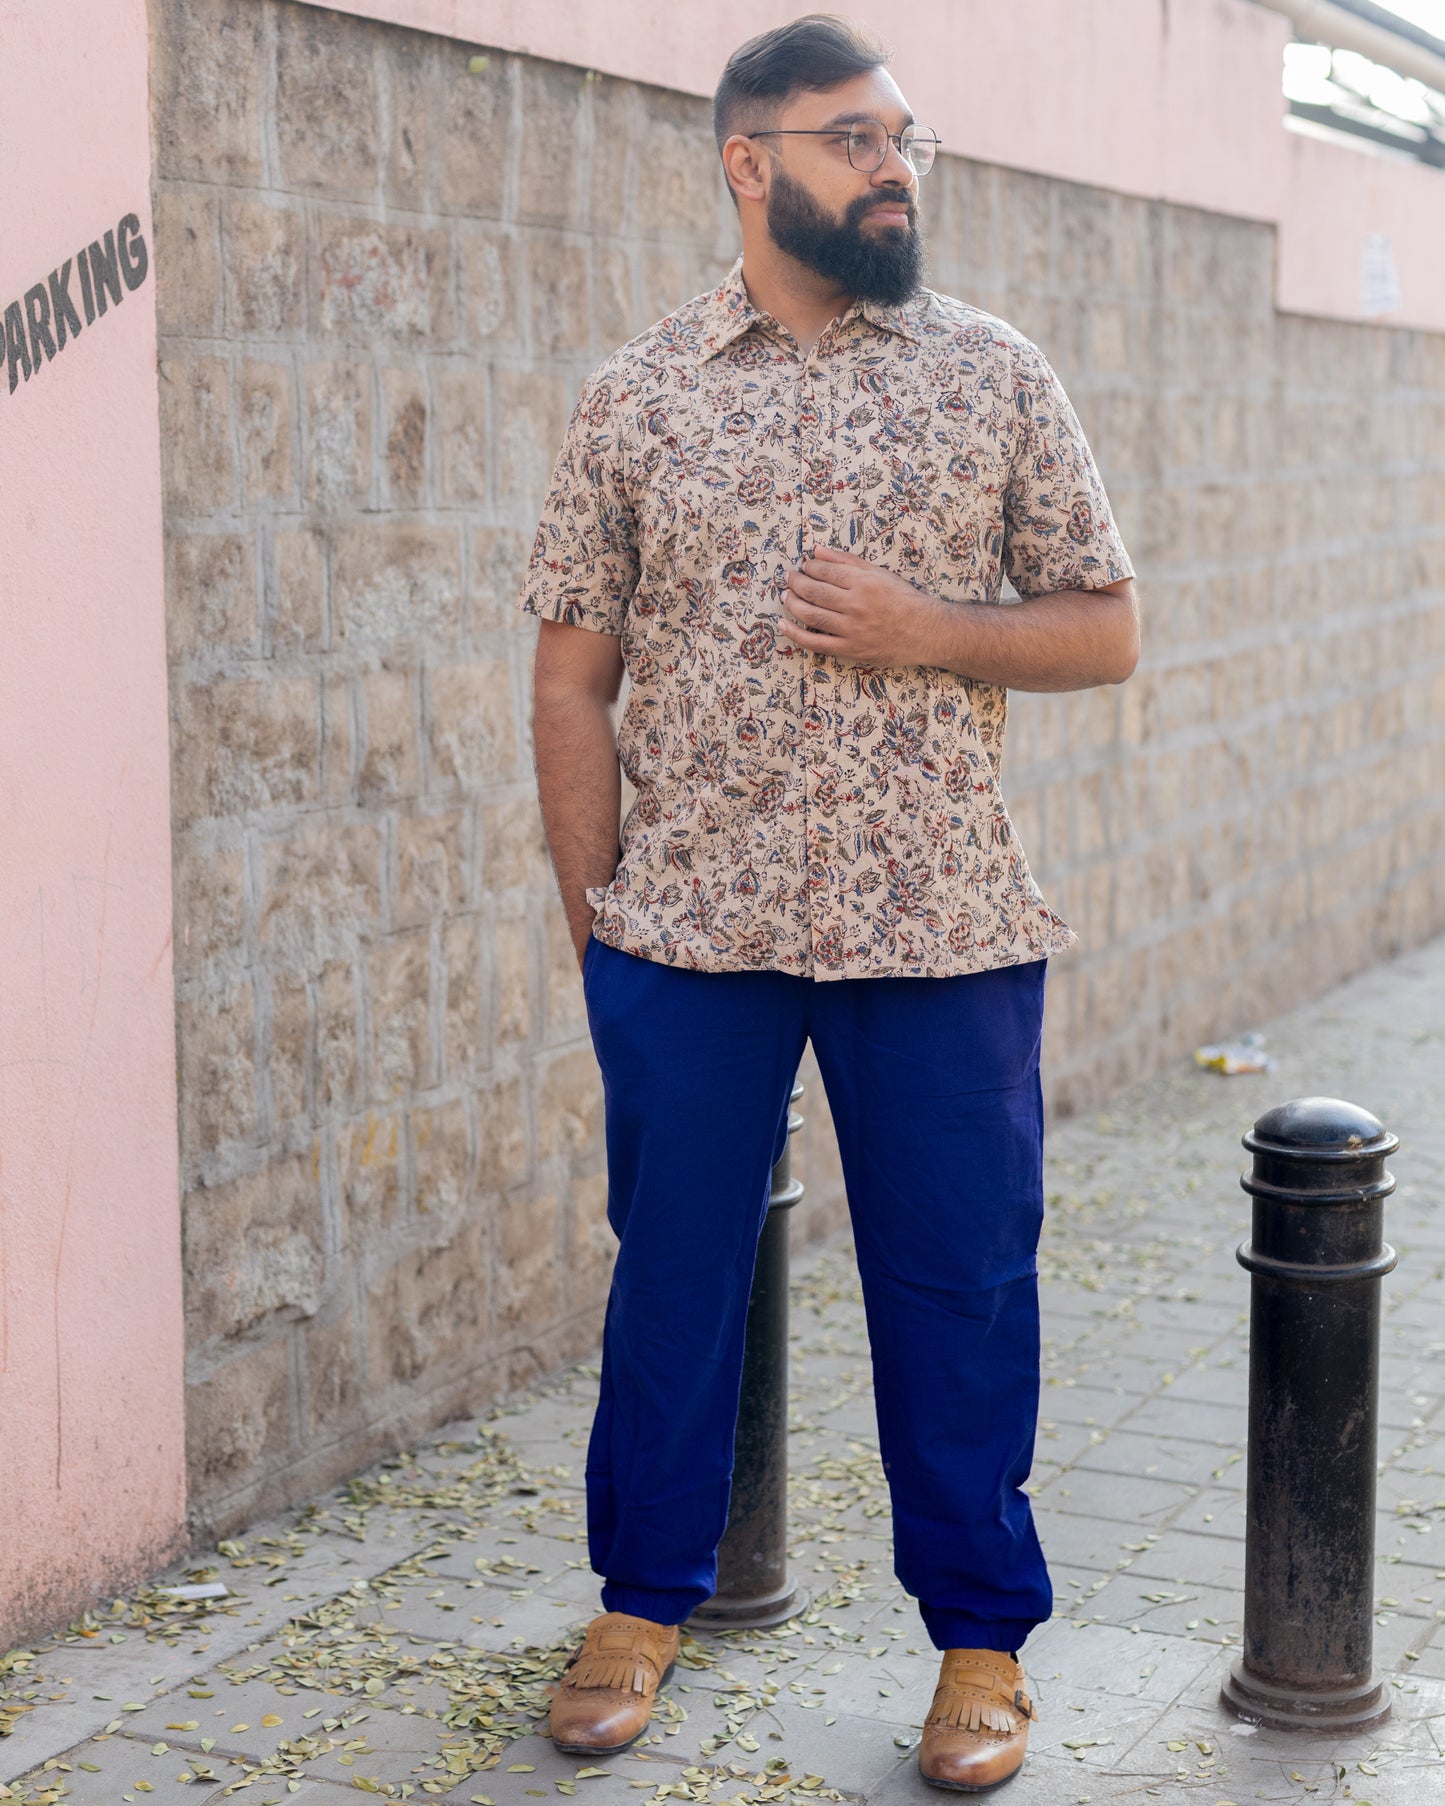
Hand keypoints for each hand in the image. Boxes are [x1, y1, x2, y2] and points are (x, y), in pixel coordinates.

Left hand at [780, 545, 946, 666]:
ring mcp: (852, 629)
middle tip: (789, 578)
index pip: (824, 572)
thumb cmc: (903, 599)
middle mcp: (856, 605)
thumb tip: (817, 550)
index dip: (809, 567)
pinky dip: (796, 634)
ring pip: (811, 615)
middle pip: (813, 592)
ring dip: (792, 603)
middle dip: (796, 582)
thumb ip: (846, 561)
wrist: (926, 631)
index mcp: (864, 582)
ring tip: (786, 595)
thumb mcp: (878, 573)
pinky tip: (783, 624)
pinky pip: (816, 643)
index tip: (803, 566)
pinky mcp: (851, 650)